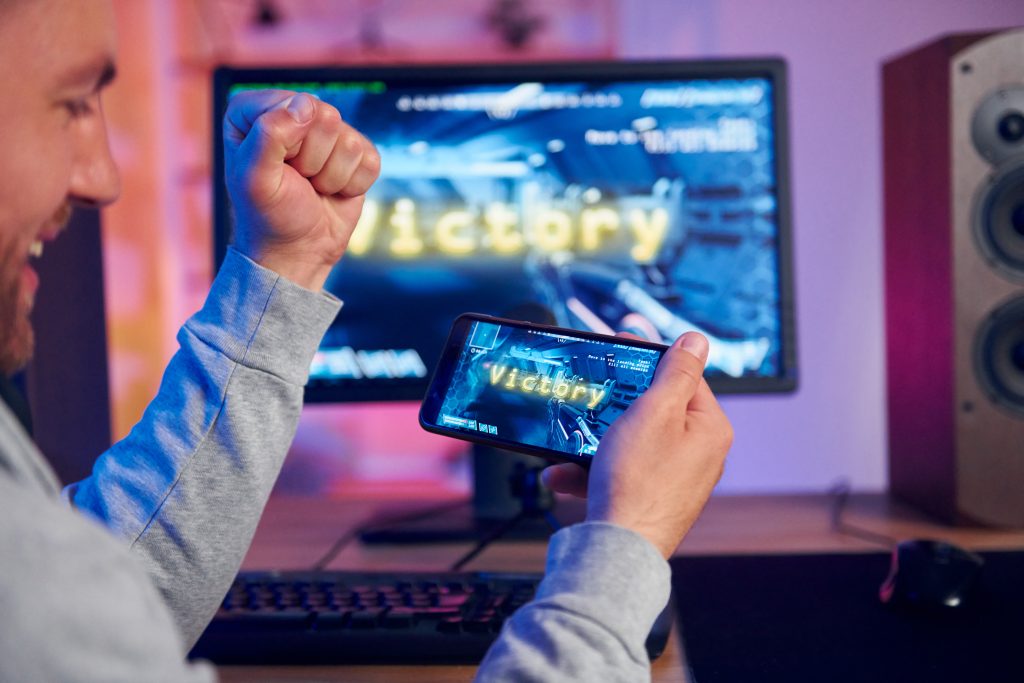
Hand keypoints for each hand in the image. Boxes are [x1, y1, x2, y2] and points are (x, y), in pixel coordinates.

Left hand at [223, 90, 380, 289]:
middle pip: (327, 117)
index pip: (293, 104)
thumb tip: (306, 105)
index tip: (278, 167)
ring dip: (331, 176)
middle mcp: (292, 115)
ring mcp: (327, 135)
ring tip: (313, 188)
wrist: (298, 251)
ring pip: (350, 141)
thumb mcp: (254, 179)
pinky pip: (370, 159)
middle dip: (313, 159)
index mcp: (254, 112)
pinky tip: (333, 192)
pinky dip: (352, 184)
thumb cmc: (269, 216)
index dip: (290, 140)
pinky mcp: (356, 155)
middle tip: (297, 180)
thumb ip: (269, 135)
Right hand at [542, 332, 732, 557]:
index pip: (683, 377)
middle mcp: (699, 455)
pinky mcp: (649, 499)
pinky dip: (592, 470)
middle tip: (592, 396)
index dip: (649, 358)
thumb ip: (676, 372)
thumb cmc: (639, 483)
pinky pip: (620, 471)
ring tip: (570, 444)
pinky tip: (566, 476)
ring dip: (594, 440)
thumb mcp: (655, 412)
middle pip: (654, 409)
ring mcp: (674, 479)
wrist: (618, 548)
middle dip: (614, 405)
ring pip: (630, 442)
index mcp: (709, 429)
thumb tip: (696, 341)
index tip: (621, 346)